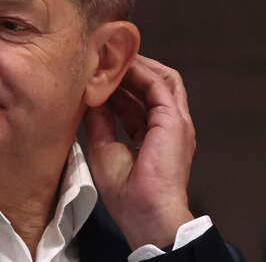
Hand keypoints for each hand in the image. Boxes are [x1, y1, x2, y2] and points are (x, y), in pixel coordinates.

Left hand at [84, 55, 195, 248]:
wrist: (144, 211)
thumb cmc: (125, 190)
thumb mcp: (103, 146)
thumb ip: (100, 120)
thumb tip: (90, 97)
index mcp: (153, 135)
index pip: (138, 101)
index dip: (118, 85)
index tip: (97, 74)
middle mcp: (167, 125)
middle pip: (152, 85)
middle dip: (129, 70)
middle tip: (105, 57)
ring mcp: (175, 120)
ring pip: (160, 78)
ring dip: (136, 66)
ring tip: (112, 55)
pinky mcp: (174, 118)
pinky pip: (158, 84)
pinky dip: (139, 71)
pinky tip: (119, 65)